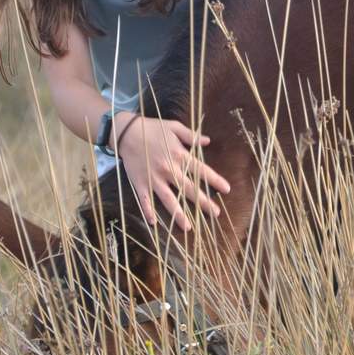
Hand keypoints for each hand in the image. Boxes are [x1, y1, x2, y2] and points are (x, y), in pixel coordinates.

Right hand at [114, 112, 230, 231]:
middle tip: (216, 213)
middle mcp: (168, 169)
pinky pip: (145, 200)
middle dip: (203, 202)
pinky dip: (148, 211)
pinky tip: (154, 223)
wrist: (127, 132)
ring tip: (188, 227)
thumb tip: (207, 141)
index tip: (227, 189)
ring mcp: (154, 178)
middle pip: (188, 189)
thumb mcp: (174, 127)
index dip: (215, 180)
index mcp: (179, 155)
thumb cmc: (153, 128)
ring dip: (178, 214)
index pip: (201, 170)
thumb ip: (191, 136)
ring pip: (168, 199)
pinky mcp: (140, 183)